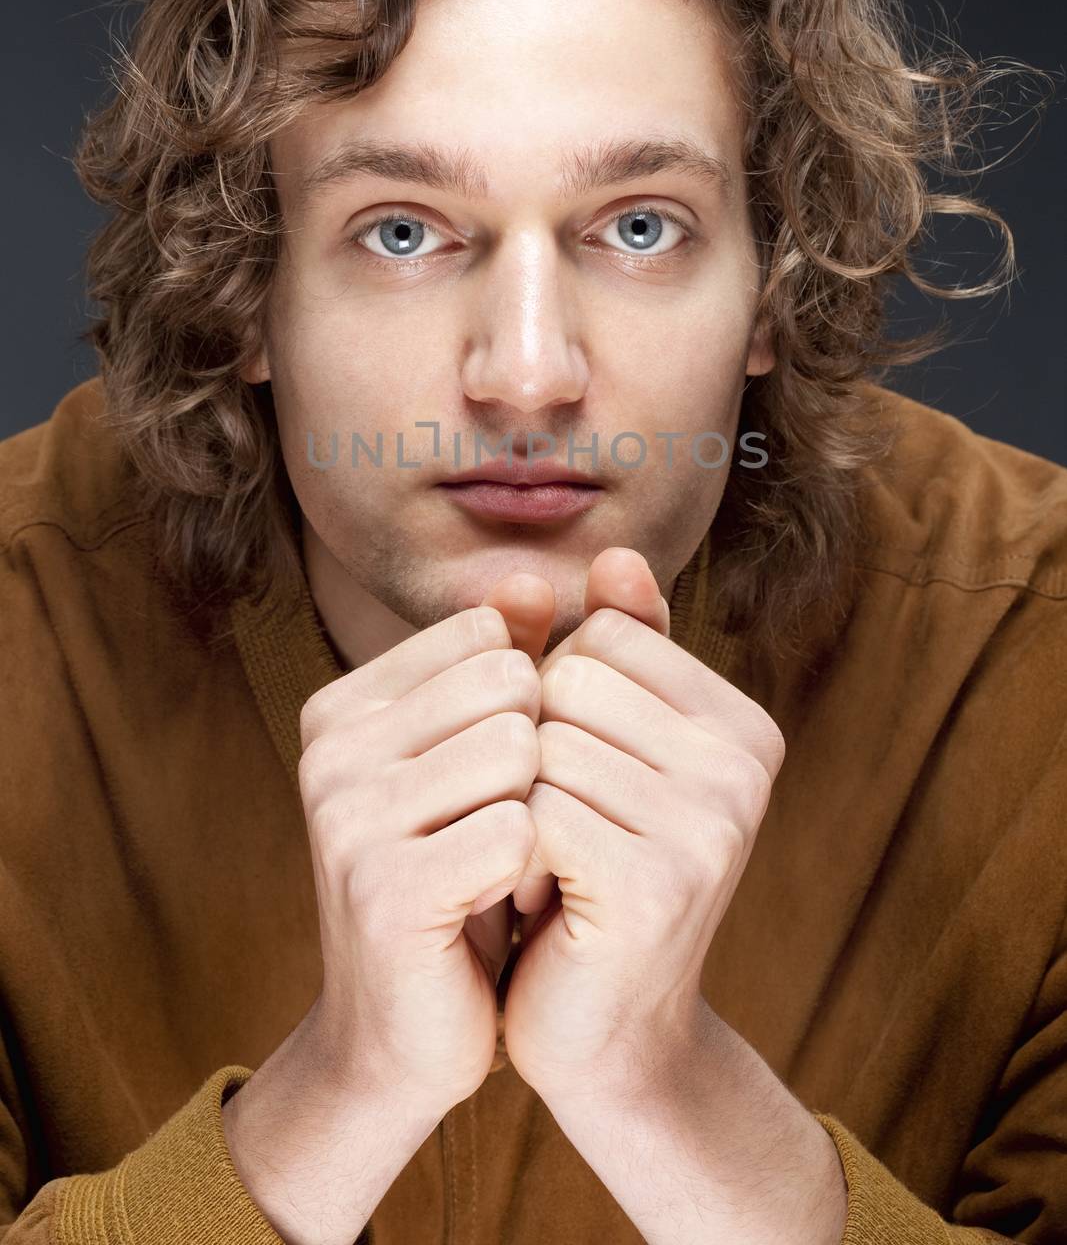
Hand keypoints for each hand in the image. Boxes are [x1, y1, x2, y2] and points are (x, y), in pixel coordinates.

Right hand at [296, 571, 555, 1114]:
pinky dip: (534, 873)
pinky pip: (516, 832)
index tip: (497, 780)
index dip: (528, 708)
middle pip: (512, 684)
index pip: (492, 636)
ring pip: (520, 751)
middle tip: (504, 831)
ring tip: (501, 869)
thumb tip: (538, 573)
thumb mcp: (481, 759)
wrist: (406, 1034)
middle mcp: (330, 747)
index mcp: (344, 704)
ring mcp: (345, 815)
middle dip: (536, 762)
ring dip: (537, 817)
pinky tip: (500, 908)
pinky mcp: (382, 888)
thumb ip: (512, 663)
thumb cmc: (458, 879)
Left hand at [502, 547, 786, 1105]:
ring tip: (549, 870)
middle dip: (531, 753)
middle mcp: (747, 765)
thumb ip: (617, 658)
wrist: (605, 1036)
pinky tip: (540, 905)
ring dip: (517, 809)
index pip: (601, 633)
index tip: (577, 779)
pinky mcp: (662, 882)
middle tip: (556, 832)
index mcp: (742, 724)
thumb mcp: (609, 756)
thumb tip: (615, 551)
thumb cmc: (591, 878)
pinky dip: (511, 856)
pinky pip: (536, 810)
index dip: (555, 700)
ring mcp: (714, 823)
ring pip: (544, 743)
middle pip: (568, 678)